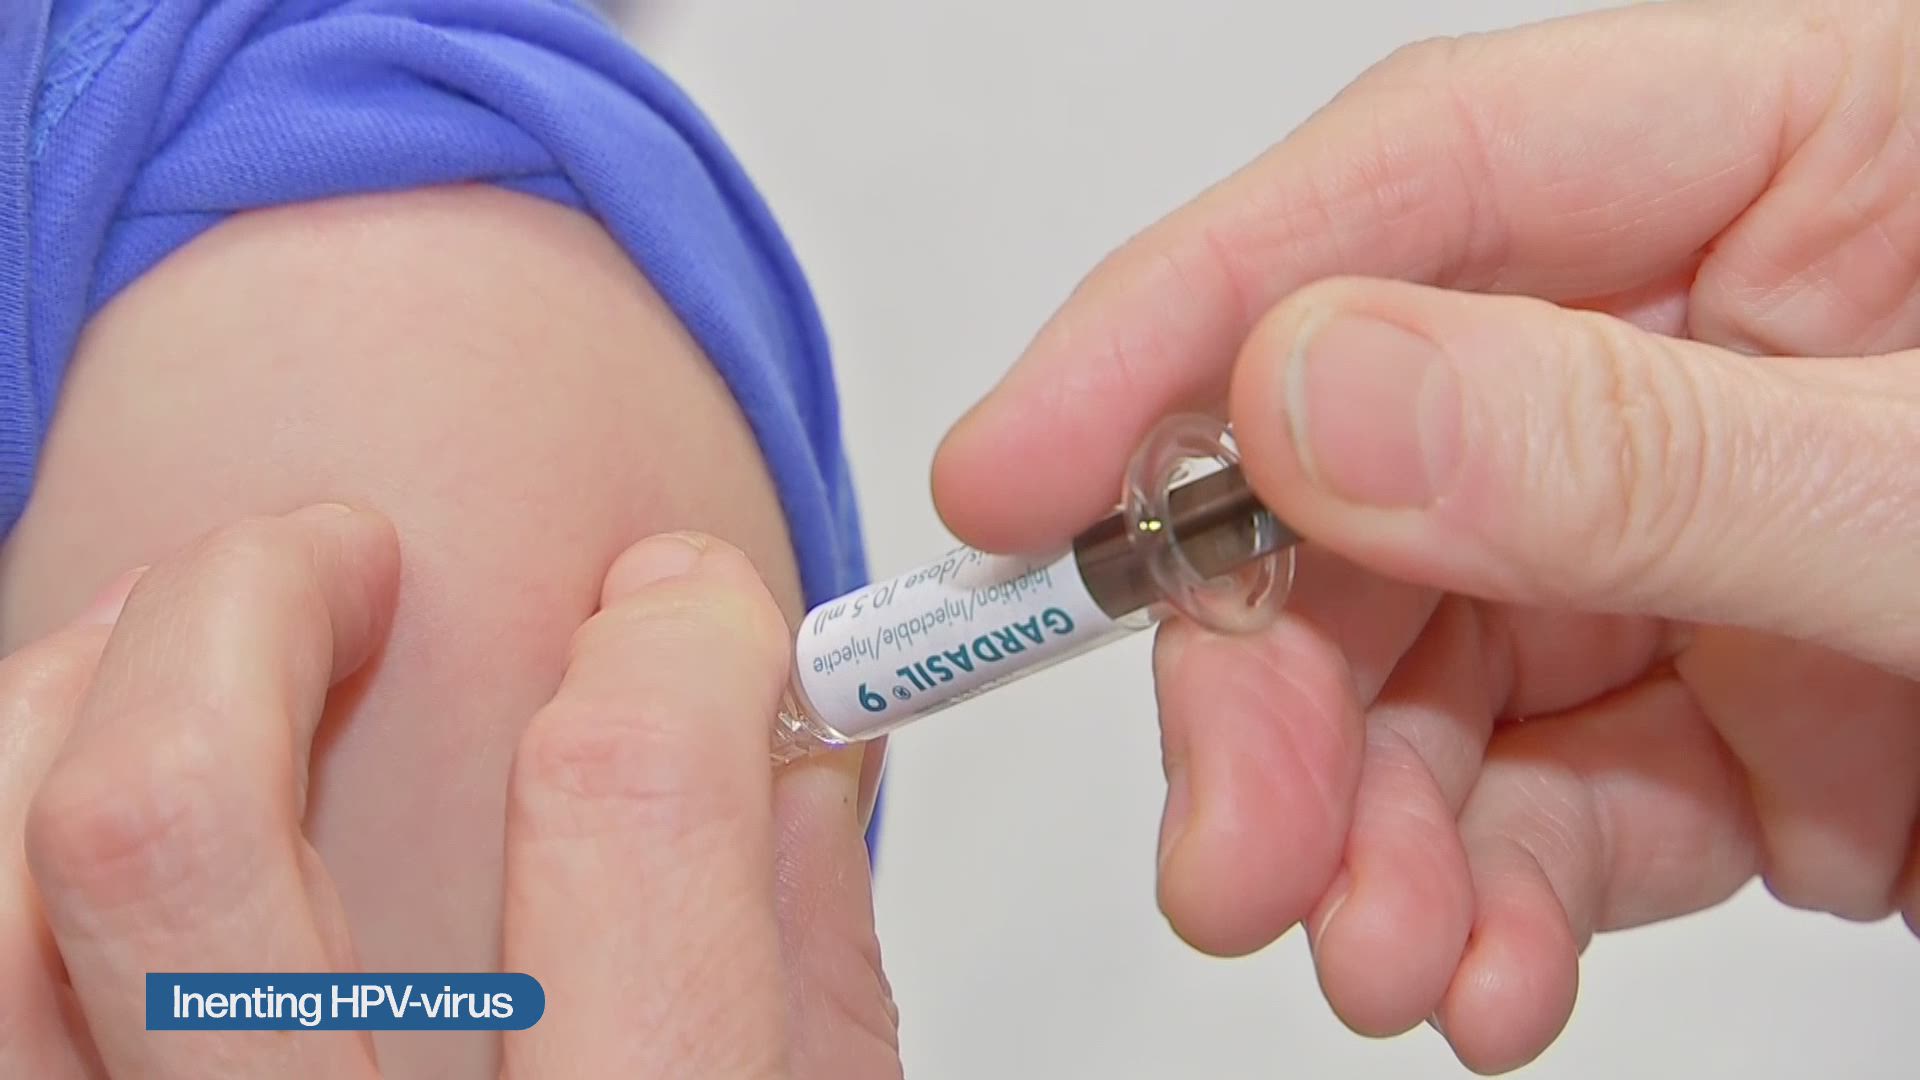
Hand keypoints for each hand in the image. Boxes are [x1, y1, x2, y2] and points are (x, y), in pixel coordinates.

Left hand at [1, 509, 900, 1077]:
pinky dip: (4, 817)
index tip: (681, 614)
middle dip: (258, 597)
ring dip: (72, 684)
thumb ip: (803, 959)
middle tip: (342, 558)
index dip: (672, 649)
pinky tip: (90, 794)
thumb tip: (783, 728)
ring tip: (184, 644)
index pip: (616, 818)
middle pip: (170, 819)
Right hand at [935, 0, 1919, 1071]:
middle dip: (1266, 673)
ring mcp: (1687, 517)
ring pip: (1414, 652)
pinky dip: (1476, 891)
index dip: (1171, 331)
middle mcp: (1696, 323)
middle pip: (1360, 464)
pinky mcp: (1710, 686)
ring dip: (1360, 819)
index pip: (1399, 193)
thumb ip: (1642, 441)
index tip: (1012, 483)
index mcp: (1781, 147)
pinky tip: (1470, 973)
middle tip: (1228, 845)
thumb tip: (1312, 397)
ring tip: (1374, 953)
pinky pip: (1525, 780)